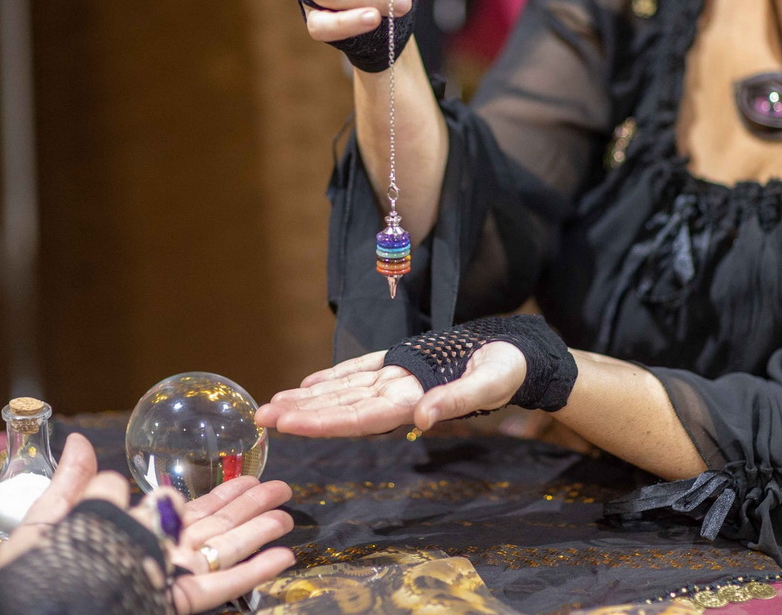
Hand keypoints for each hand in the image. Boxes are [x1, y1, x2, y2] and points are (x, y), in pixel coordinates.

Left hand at [0, 433, 295, 613]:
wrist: (39, 611)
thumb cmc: (35, 573)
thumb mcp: (48, 518)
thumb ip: (73, 483)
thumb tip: (77, 440)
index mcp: (132, 531)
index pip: (185, 508)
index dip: (220, 491)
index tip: (247, 476)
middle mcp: (158, 552)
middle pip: (215, 525)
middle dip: (248, 505)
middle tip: (281, 487)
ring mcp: (170, 576)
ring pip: (225, 550)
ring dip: (259, 531)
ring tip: (288, 515)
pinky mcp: (176, 601)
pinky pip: (222, 584)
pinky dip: (255, 570)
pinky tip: (283, 555)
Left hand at [256, 342, 528, 436]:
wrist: (520, 357)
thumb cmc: (508, 370)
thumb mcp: (488, 382)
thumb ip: (456, 401)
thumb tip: (421, 419)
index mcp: (414, 400)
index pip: (358, 416)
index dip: (321, 421)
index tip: (287, 424)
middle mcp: (398, 394)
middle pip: (342, 408)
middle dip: (302, 414)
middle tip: (261, 418)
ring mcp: (398, 378)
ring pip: (345, 392)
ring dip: (309, 400)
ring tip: (274, 405)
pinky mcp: (402, 361)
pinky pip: (360, 372)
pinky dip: (334, 378)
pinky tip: (309, 384)